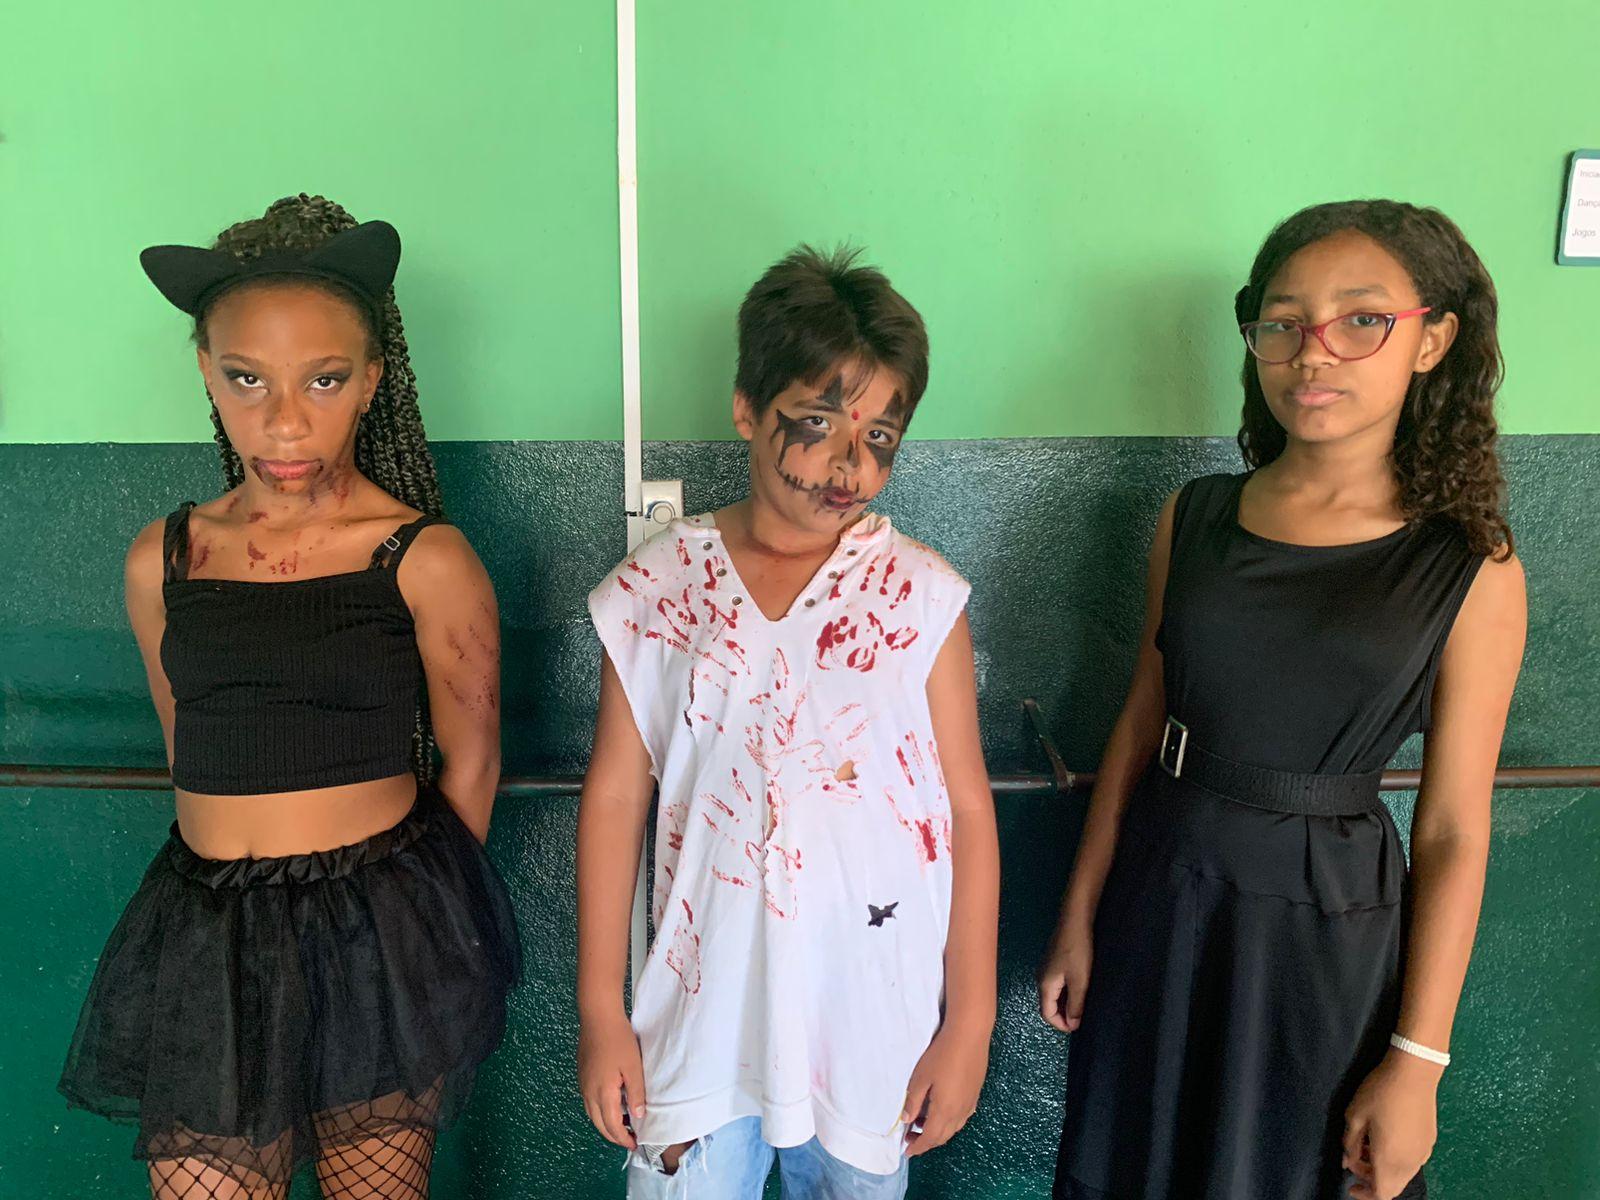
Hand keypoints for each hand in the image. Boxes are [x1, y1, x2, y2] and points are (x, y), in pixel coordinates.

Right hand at [578, 1007, 645, 1148]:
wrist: (598, 1017)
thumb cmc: (619, 1040)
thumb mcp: (633, 1068)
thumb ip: (636, 1094)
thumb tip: (638, 1116)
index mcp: (602, 1093)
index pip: (611, 1126)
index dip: (623, 1138)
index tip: (634, 1144)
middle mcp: (588, 1092)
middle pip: (599, 1124)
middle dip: (613, 1136)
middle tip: (628, 1140)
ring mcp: (583, 1084)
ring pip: (592, 1114)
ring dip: (605, 1124)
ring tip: (622, 1126)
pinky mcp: (582, 1075)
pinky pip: (589, 1102)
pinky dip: (599, 1111)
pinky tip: (611, 1106)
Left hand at [902, 1019, 990, 1156]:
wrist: (969, 1035)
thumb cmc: (942, 1054)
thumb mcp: (920, 1078)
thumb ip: (913, 1101)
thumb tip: (907, 1120)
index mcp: (945, 1111)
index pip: (930, 1138)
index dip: (918, 1147)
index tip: (907, 1151)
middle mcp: (960, 1112)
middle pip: (942, 1137)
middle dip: (926, 1141)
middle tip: (910, 1137)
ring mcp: (970, 1104)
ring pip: (953, 1128)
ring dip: (937, 1131)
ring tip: (921, 1122)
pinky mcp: (975, 1095)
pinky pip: (961, 1118)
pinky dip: (948, 1122)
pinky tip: (940, 1110)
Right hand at [1037, 919, 1091, 1032]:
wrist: (1075, 921)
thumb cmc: (1078, 952)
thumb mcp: (1080, 981)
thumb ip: (1076, 1005)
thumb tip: (1072, 1024)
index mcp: (1045, 985)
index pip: (1047, 1014)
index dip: (1062, 1025)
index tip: (1080, 1026)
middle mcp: (1041, 979)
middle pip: (1048, 1005)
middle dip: (1064, 1015)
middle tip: (1083, 1017)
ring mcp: (1047, 969)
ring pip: (1054, 995)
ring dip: (1066, 1004)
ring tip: (1084, 1005)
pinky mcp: (1054, 962)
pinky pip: (1057, 985)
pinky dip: (1067, 992)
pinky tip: (1080, 989)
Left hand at [1342, 1050, 1441, 1199]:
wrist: (1414, 1073)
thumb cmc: (1380, 1092)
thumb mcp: (1355, 1116)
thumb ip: (1350, 1144)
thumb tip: (1348, 1161)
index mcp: (1389, 1159)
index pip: (1380, 1193)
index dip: (1364, 1194)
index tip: (1351, 1184)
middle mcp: (1410, 1162)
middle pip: (1392, 1187)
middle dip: (1371, 1181)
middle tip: (1356, 1161)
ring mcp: (1423, 1153)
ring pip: (1402, 1175)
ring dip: (1384, 1169)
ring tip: (1368, 1145)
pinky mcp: (1430, 1142)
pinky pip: (1412, 1162)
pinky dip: (1397, 1160)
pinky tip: (1386, 1139)